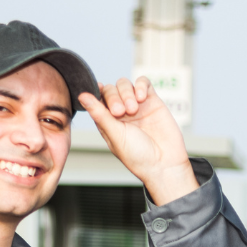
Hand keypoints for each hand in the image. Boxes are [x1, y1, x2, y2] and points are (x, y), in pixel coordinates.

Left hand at [79, 77, 198, 205]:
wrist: (164, 163)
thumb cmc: (138, 156)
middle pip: (110, 90)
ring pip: (125, 84)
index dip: (96, 93)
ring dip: (126, 93)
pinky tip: (142, 98)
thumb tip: (82, 96)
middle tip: (120, 112)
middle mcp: (121, 112)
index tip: (97, 91)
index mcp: (108, 121)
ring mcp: (137, 105)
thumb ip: (99, 114)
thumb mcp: (115, 135)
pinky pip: (144, 83)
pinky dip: (141, 86)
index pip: (97, 99)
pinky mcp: (152, 101)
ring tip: (133, 109)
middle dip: (113, 97)